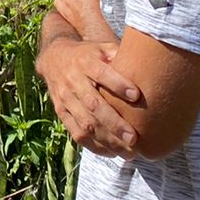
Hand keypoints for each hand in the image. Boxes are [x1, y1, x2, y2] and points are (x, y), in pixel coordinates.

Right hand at [35, 25, 140, 157]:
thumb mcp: (101, 47)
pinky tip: (112, 152)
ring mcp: (65, 98)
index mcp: (85, 62)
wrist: (54, 58)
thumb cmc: (88, 54)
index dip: (117, 84)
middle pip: (93, 104)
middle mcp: (73, 80)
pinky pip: (76, 133)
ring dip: (107, 140)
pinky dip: (94, 146)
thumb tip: (145, 63)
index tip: (136, 95)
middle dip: (114, 123)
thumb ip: (120, 54)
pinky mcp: (61, 113)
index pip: (100, 72)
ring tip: (129, 152)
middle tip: (134, 138)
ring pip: (85, 123)